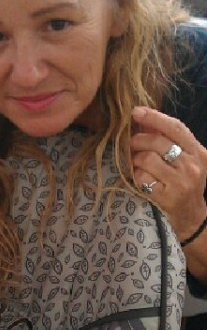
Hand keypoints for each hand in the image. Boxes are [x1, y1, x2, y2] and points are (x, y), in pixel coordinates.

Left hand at [130, 106, 206, 241]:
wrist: (191, 218)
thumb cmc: (182, 182)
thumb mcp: (181, 159)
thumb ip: (165, 138)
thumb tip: (142, 117)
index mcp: (197, 152)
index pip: (175, 127)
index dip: (154, 117)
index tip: (135, 111)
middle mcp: (193, 166)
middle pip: (156, 142)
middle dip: (137, 141)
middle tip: (132, 146)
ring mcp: (181, 183)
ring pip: (146, 159)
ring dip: (136, 161)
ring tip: (140, 167)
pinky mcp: (168, 197)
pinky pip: (141, 178)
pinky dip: (137, 177)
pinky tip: (143, 181)